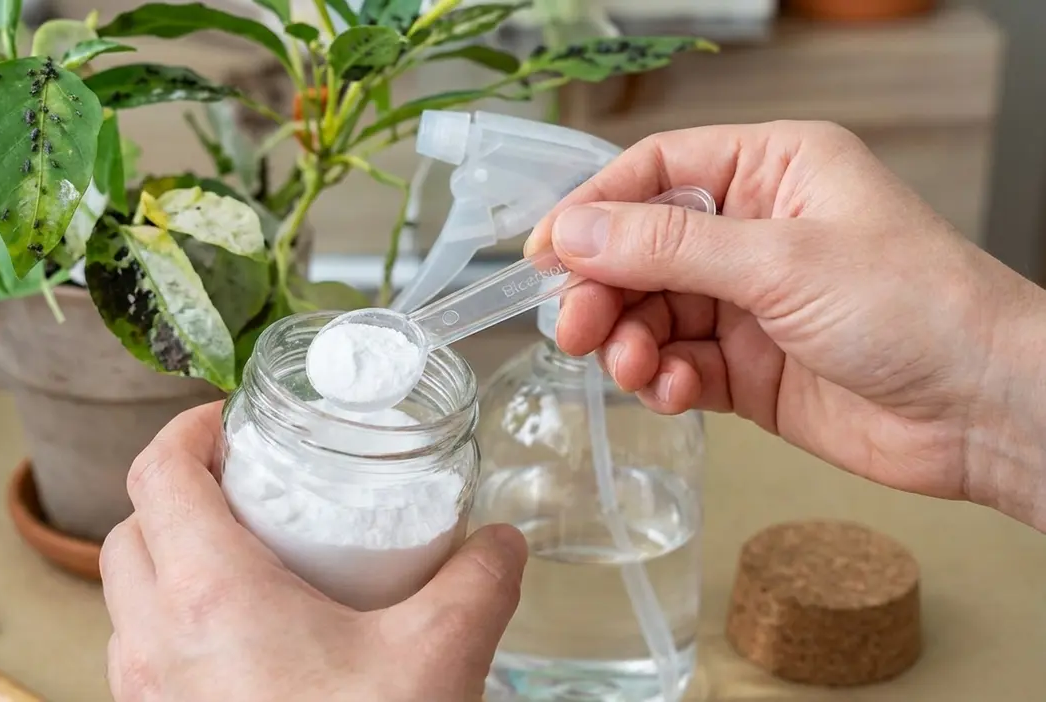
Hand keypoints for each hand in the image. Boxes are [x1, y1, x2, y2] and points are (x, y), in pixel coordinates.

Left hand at [101, 402, 528, 701]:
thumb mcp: (438, 657)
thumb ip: (478, 582)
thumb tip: (501, 543)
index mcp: (209, 594)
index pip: (159, 473)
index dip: (189, 430)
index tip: (229, 420)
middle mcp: (156, 642)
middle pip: (133, 528)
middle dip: (180, 491)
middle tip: (244, 484)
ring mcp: (148, 697)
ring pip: (127, 597)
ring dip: (169, 560)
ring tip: (245, 560)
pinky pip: (142, 656)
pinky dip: (173, 624)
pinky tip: (244, 644)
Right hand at [526, 120, 1045, 529]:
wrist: (983, 410)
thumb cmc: (914, 306)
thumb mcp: (780, 260)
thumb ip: (667, 247)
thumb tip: (572, 232)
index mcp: (771, 170)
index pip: (656, 170)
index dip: (594, 208)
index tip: (545, 251)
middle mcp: (754, 230)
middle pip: (640, 249)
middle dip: (603, 288)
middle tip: (573, 327)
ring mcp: (749, 302)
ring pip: (651, 312)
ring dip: (628, 340)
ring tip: (631, 366)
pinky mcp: (749, 368)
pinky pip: (678, 365)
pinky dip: (662, 379)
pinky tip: (672, 391)